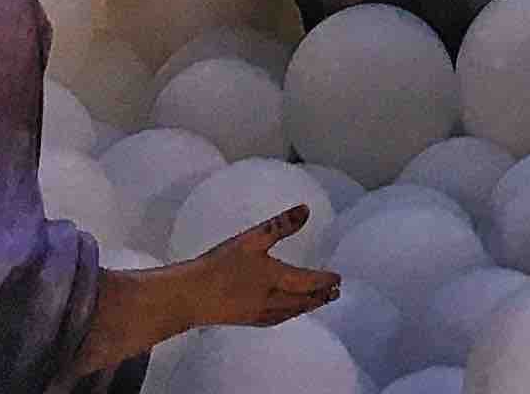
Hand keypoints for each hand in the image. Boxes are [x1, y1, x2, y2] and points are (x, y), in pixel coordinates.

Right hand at [191, 211, 340, 330]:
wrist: (190, 297)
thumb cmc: (219, 265)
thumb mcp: (251, 239)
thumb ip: (280, 225)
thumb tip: (306, 210)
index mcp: (275, 279)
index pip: (309, 281)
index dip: (325, 280)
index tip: (339, 278)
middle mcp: (271, 300)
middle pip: (303, 301)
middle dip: (321, 296)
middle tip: (336, 292)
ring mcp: (258, 313)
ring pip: (290, 312)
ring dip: (307, 307)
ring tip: (317, 302)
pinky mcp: (245, 319)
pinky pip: (275, 319)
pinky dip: (288, 315)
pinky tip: (285, 313)